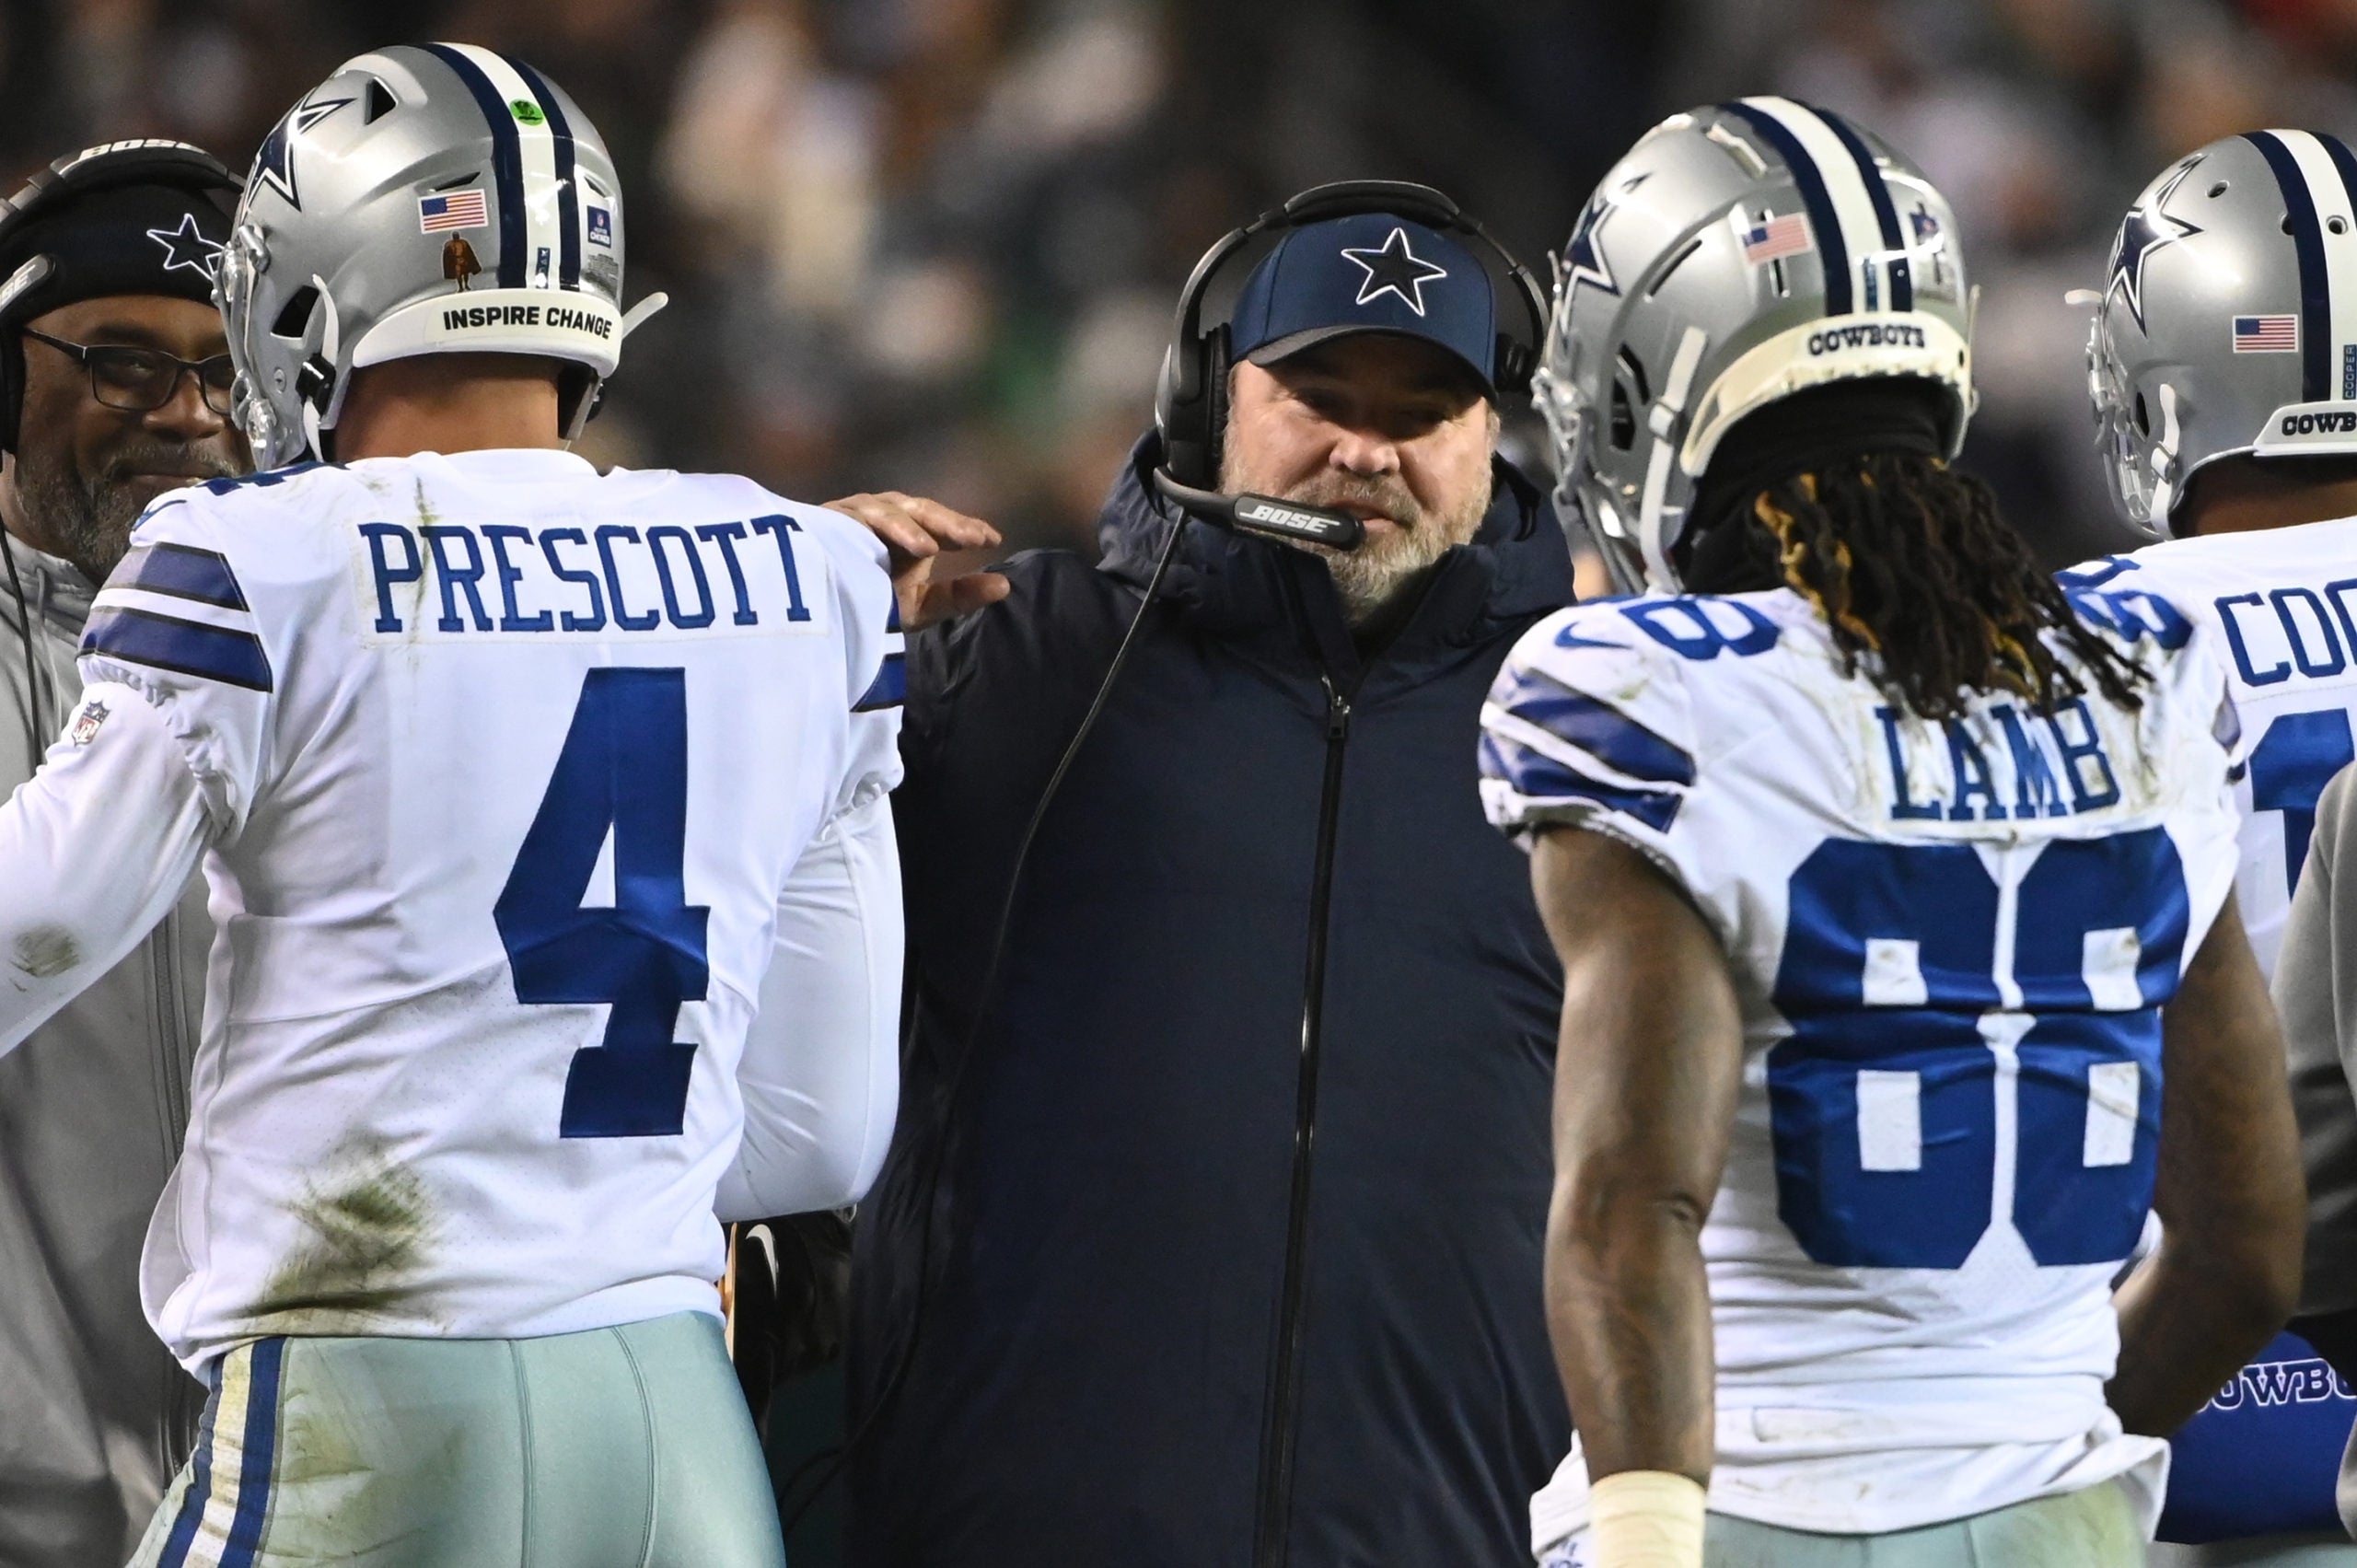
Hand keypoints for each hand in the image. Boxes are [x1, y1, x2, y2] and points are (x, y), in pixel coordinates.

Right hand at [825, 491, 1011, 630]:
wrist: (817, 615)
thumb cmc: (868, 606)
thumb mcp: (919, 606)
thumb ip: (958, 595)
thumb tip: (1005, 585)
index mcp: (908, 531)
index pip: (940, 522)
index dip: (965, 527)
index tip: (992, 540)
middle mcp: (885, 515)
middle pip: (921, 511)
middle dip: (949, 523)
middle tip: (977, 539)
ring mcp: (858, 512)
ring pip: (892, 510)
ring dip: (914, 526)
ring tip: (932, 550)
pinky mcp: (832, 516)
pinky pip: (861, 517)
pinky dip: (883, 529)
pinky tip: (898, 545)